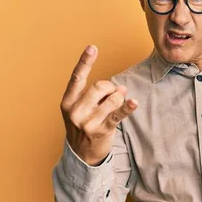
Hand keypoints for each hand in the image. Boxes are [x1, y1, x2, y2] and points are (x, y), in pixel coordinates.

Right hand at [60, 45, 137, 165]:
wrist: (81, 154)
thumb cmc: (82, 125)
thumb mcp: (78, 109)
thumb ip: (92, 95)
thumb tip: (118, 87)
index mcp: (67, 102)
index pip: (77, 78)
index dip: (85, 61)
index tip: (92, 47)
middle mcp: (75, 111)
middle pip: (99, 86)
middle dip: (110, 87)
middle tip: (114, 93)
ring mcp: (87, 122)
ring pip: (111, 99)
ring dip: (119, 97)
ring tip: (120, 100)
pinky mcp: (101, 131)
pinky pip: (117, 115)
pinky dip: (127, 108)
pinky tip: (134, 103)